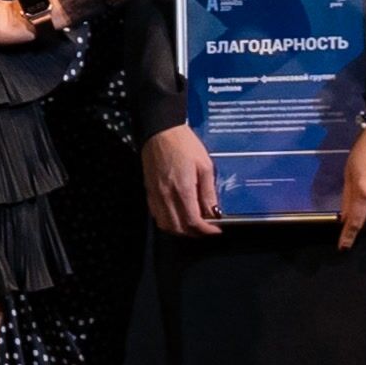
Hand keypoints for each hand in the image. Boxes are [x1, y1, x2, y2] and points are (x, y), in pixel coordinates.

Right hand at [143, 124, 227, 238]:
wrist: (160, 131)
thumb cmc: (183, 143)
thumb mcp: (205, 166)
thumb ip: (208, 192)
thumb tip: (213, 211)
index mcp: (182, 189)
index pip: (193, 221)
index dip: (206, 230)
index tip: (215, 229)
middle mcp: (166, 195)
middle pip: (178, 228)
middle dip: (194, 233)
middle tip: (206, 228)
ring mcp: (155, 195)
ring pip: (166, 225)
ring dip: (180, 230)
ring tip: (193, 224)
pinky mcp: (149, 192)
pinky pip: (157, 215)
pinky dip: (168, 221)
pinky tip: (178, 215)